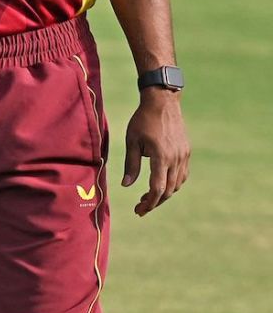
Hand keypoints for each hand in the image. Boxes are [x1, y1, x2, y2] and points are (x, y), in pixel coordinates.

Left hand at [122, 89, 188, 215]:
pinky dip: (173, 183)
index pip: (158, 188)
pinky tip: (161, 185)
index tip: (139, 210)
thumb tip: (126, 185)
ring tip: (148, 197)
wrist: (163, 102)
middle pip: (169, 190)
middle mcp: (176, 158)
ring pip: (177, 183)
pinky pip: (182, 174)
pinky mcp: (186, 151)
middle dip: (154, 201)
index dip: (149, 202)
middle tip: (140, 207)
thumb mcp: (132, 141)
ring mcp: (184, 155)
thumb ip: (131, 164)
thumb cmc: (142, 120)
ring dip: (164, 194)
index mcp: (161, 156)